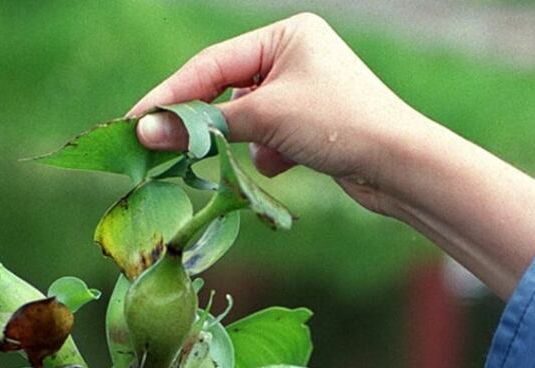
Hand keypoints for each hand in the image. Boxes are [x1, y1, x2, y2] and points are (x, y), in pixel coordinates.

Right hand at [126, 13, 423, 215]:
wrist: (399, 165)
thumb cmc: (338, 125)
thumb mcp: (265, 118)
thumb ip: (203, 125)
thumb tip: (147, 131)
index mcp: (287, 34)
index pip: (212, 63)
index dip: (171, 94)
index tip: (135, 121)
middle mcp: (295, 55)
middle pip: (226, 88)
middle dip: (203, 120)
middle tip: (158, 144)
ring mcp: (304, 90)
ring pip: (246, 117)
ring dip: (241, 140)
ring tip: (244, 155)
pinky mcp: (311, 124)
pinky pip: (268, 136)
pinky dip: (267, 154)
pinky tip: (283, 163)